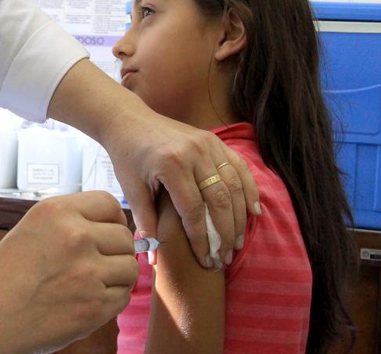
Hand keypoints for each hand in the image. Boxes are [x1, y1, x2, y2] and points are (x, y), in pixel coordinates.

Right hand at [0, 191, 137, 353]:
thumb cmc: (2, 276)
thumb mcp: (33, 229)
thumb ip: (72, 224)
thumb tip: (119, 230)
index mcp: (56, 211)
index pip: (110, 203)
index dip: (111, 220)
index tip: (103, 234)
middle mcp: (75, 236)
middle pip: (124, 237)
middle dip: (114, 251)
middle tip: (92, 266)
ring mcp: (88, 272)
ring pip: (129, 267)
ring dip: (116, 276)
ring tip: (89, 284)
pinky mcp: (94, 306)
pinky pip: (124, 296)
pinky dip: (111, 300)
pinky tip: (85, 300)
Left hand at [108, 112, 259, 268]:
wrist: (129, 120)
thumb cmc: (127, 157)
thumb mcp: (131, 189)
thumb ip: (145, 222)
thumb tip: (153, 257)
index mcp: (172, 165)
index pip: (194, 210)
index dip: (202, 238)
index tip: (205, 259)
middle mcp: (194, 153)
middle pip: (220, 200)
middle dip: (224, 233)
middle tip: (225, 257)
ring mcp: (208, 144)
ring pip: (234, 185)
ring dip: (239, 217)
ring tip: (237, 242)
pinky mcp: (214, 140)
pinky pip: (238, 167)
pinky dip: (248, 189)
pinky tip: (253, 211)